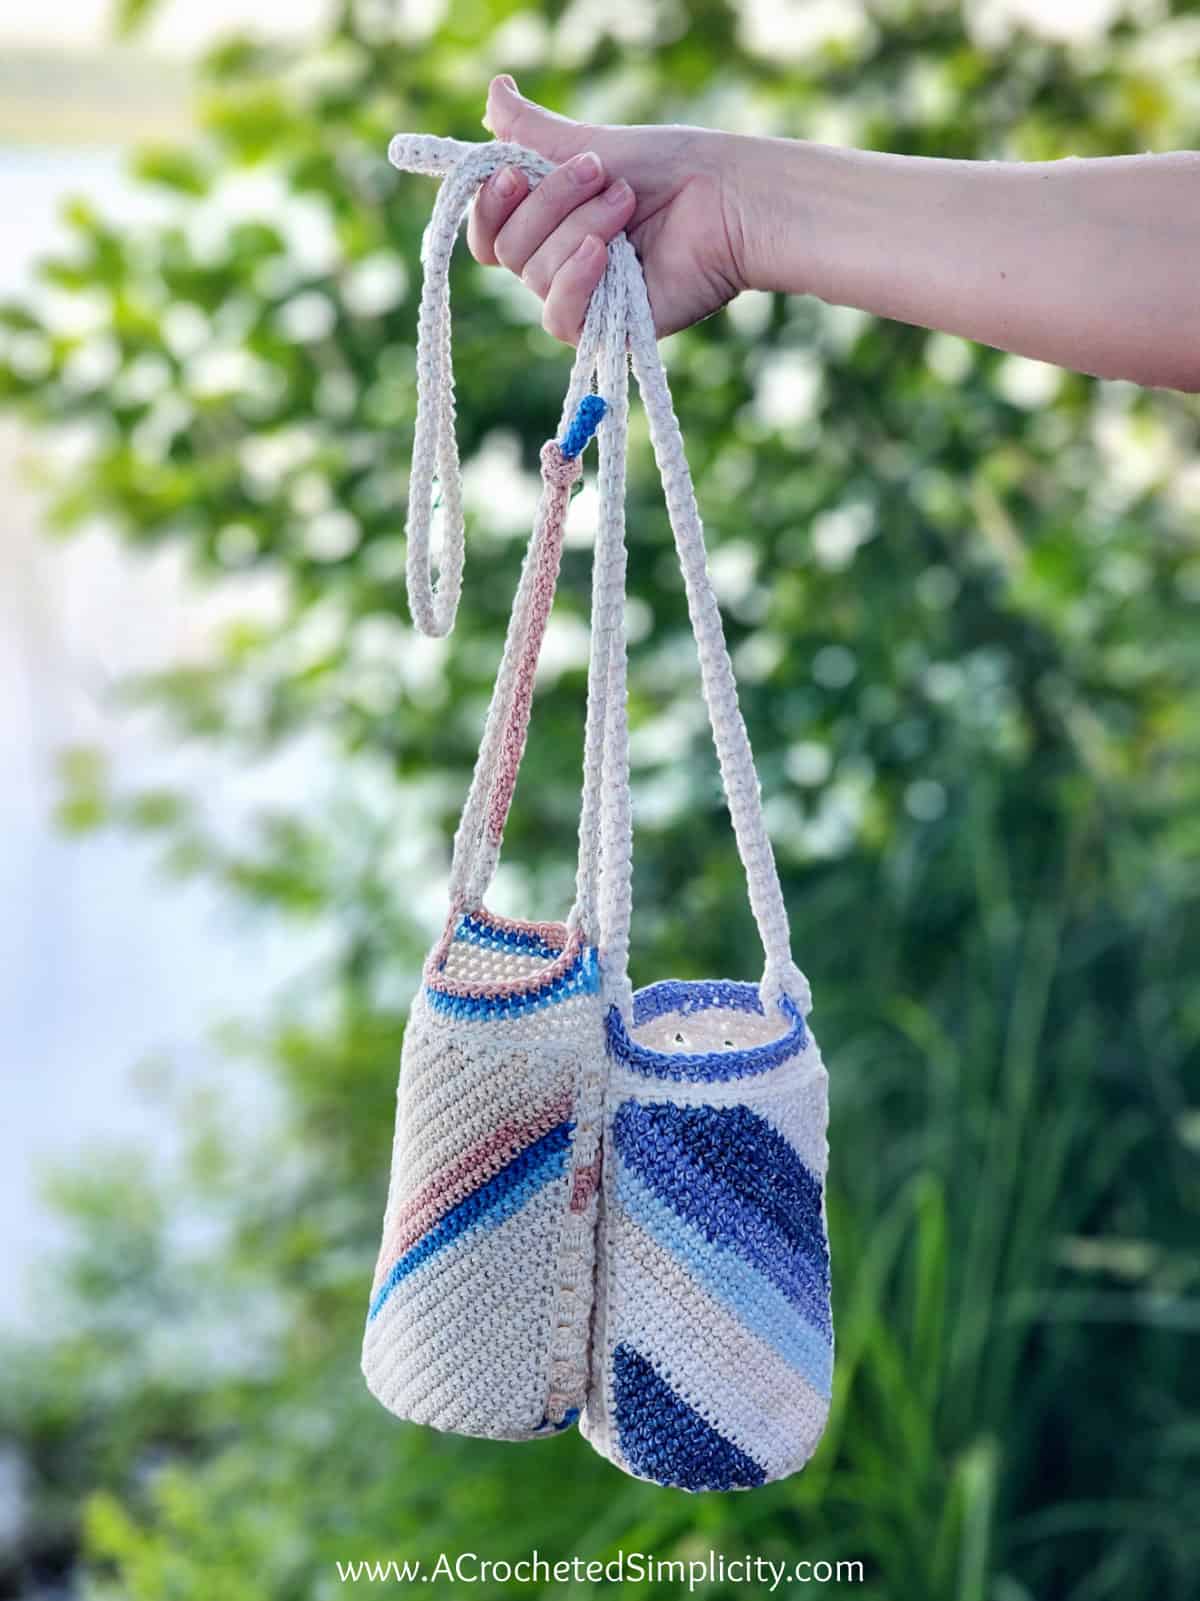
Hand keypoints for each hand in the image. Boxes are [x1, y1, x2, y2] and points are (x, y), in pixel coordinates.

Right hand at [469, 75, 756, 344]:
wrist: (727, 199)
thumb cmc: (672, 170)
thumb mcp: (591, 140)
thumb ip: (534, 129)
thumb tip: (494, 91)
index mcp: (550, 225)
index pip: (488, 232)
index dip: (490, 205)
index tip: (515, 170)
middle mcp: (560, 266)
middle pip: (507, 250)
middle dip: (550, 202)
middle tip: (601, 172)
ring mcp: (583, 299)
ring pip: (535, 276)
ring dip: (581, 228)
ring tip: (629, 204)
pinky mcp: (607, 330)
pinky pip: (559, 317)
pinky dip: (576, 280)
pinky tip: (604, 255)